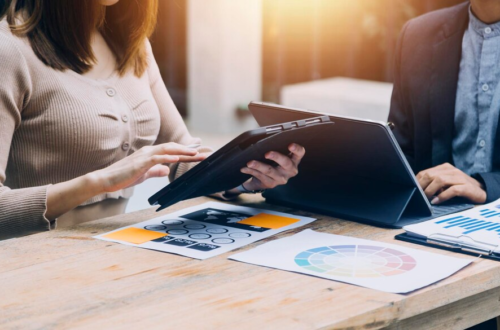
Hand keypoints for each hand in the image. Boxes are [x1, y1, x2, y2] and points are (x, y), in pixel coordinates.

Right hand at [92, 143, 206, 192]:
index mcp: (150, 154)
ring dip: (182, 151)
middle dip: (189, 150)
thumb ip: (155, 171)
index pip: (172, 150)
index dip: (186, 151)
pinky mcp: (140, 163)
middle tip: (203, 153)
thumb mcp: (144, 174)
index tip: (199, 152)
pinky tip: (177, 158)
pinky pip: (156, 159)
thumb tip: (166, 170)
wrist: (106, 180)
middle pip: (173, 148)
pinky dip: (167, 157)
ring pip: (167, 150)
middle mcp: (149, 152)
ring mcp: (144, 156)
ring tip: (195, 153)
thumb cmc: (123, 177)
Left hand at [239, 143, 304, 190]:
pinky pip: (260, 176)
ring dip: (259, 166)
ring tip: (250, 162)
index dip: (297, 149)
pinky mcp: (271, 184)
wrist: (264, 178)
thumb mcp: (276, 155)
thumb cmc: (272, 161)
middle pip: (286, 163)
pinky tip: (245, 168)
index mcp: (294, 160)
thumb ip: (274, 147)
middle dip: (276, 157)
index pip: (300, 153)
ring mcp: (281, 178)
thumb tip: (262, 139)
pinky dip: (251, 171)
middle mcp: (290, 170)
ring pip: (270, 171)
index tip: (290, 145)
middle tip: (267, 154)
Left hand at [416, 163, 485, 204]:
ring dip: (430, 191)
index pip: (425, 172)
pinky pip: (452, 190)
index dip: (417, 182)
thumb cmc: (460, 188)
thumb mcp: (445, 184)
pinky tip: (436, 202)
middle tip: (418, 196)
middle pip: (431, 175)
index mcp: (444, 168)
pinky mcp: (466, 187)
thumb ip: (434, 184)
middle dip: (422, 186)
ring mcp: (459, 178)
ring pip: (440, 180)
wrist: (482, 191)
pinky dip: (442, 196)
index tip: (412, 191)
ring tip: (426, 199)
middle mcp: (451, 170)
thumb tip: (417, 191)